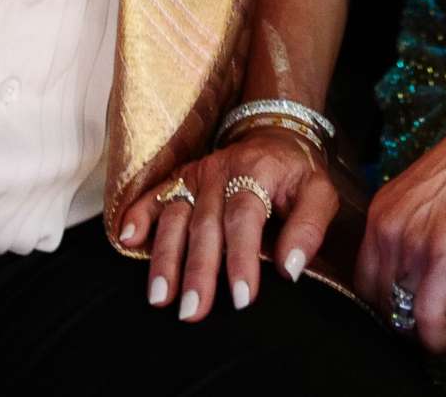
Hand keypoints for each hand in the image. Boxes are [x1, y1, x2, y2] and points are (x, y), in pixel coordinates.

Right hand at [118, 127, 335, 323]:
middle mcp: (221, 173)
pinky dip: (139, 215)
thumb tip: (289, 269)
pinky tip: (126, 239)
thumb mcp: (320, 192)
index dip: (242, 259)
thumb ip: (309, 228)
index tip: (242, 298)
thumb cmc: (297, 172)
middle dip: (197, 271)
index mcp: (257, 172)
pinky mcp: (182, 178)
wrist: (275, 134)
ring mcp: (197, 175)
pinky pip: (156, 196)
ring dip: (165, 257)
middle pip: (205, 225)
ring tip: (159, 296)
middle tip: (193, 311)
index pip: (245, 218)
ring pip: (176, 217)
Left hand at [358, 62, 445, 354]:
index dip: (382, 300)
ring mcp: (414, 238)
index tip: (402, 313)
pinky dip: (433, 335)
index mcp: (384, 207)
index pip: (364, 273)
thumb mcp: (436, 187)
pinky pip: (427, 312)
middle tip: (419, 333)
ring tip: (435, 341)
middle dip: (396, 319)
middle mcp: (389, 223)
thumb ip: (419, 218)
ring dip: (415, 332)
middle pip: (376, 295)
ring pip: (399, 308)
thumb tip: (424, 253)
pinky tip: (445, 341)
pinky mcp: (444, 251)